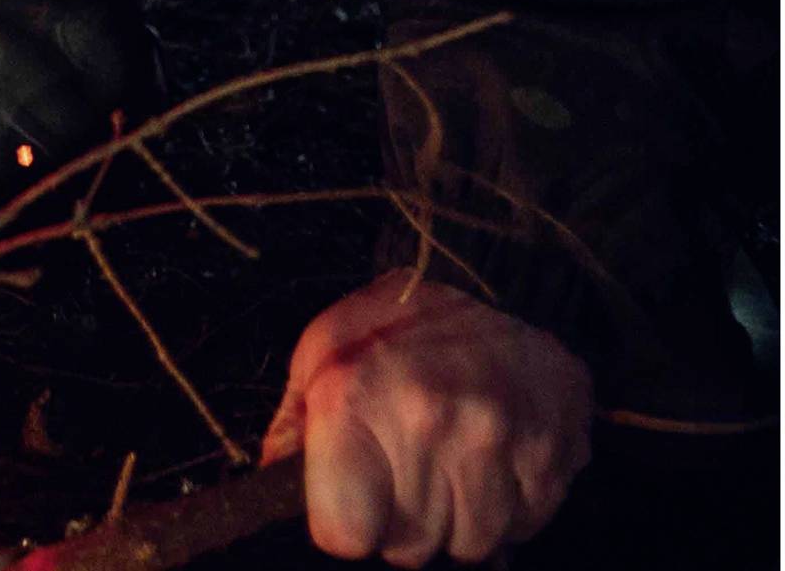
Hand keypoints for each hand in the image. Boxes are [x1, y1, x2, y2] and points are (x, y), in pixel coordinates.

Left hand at [262, 277, 592, 563]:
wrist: (502, 283)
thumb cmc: (398, 323)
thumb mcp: (326, 348)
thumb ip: (296, 422)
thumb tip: (274, 483)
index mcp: (355, 395)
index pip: (343, 534)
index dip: (346, 522)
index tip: (355, 496)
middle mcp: (427, 420)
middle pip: (409, 547)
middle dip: (404, 518)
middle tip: (410, 461)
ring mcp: (497, 439)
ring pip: (470, 544)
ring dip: (460, 514)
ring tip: (454, 453)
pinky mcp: (553, 453)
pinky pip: (524, 526)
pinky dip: (510, 504)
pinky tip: (496, 455)